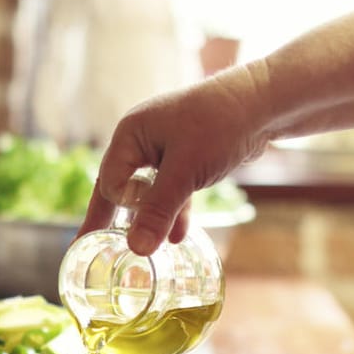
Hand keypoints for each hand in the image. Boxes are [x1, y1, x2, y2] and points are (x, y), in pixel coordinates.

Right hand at [78, 61, 270, 255]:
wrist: (263, 102)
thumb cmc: (219, 125)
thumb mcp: (185, 172)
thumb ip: (158, 211)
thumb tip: (136, 249)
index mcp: (130, 135)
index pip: (110, 183)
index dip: (123, 207)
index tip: (139, 223)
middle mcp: (141, 140)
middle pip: (120, 188)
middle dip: (113, 220)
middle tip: (89, 251)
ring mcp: (164, 148)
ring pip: (147, 192)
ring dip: (150, 219)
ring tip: (144, 251)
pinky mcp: (187, 157)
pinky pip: (171, 189)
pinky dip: (174, 211)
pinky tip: (179, 236)